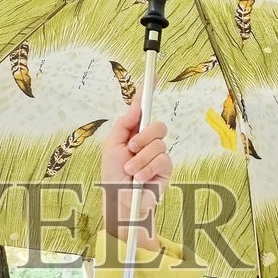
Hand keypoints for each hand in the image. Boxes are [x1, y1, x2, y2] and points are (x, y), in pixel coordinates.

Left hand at [100, 100, 170, 247]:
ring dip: (140, 159)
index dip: (148, 93)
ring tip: (130, 171)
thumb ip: (124, 124)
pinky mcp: (166, 168)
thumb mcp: (112, 146)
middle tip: (130, 148)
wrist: (120, 200)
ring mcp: (158, 154)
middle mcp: (148, 141)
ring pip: (158, 144)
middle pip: (157, 125)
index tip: (153, 76)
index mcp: (134, 133)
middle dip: (143, 136)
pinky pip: (162, 159)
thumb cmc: (113, 175)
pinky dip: (147, 168)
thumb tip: (137, 107)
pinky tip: (140, 178)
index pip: (143, 110)